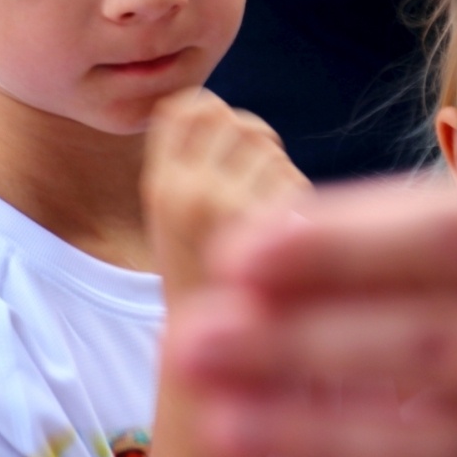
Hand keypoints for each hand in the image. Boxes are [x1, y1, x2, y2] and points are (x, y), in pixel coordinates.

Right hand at [143, 89, 307, 301]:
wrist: (210, 349)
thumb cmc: (195, 264)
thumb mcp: (165, 210)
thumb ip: (183, 158)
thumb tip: (217, 109)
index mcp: (162, 186)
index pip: (188, 107)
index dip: (208, 112)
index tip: (216, 135)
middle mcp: (195, 191)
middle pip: (232, 118)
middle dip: (246, 135)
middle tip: (248, 167)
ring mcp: (239, 208)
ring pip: (268, 145)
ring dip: (271, 164)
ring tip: (260, 203)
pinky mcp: (280, 225)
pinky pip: (294, 177)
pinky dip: (292, 192)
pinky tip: (282, 226)